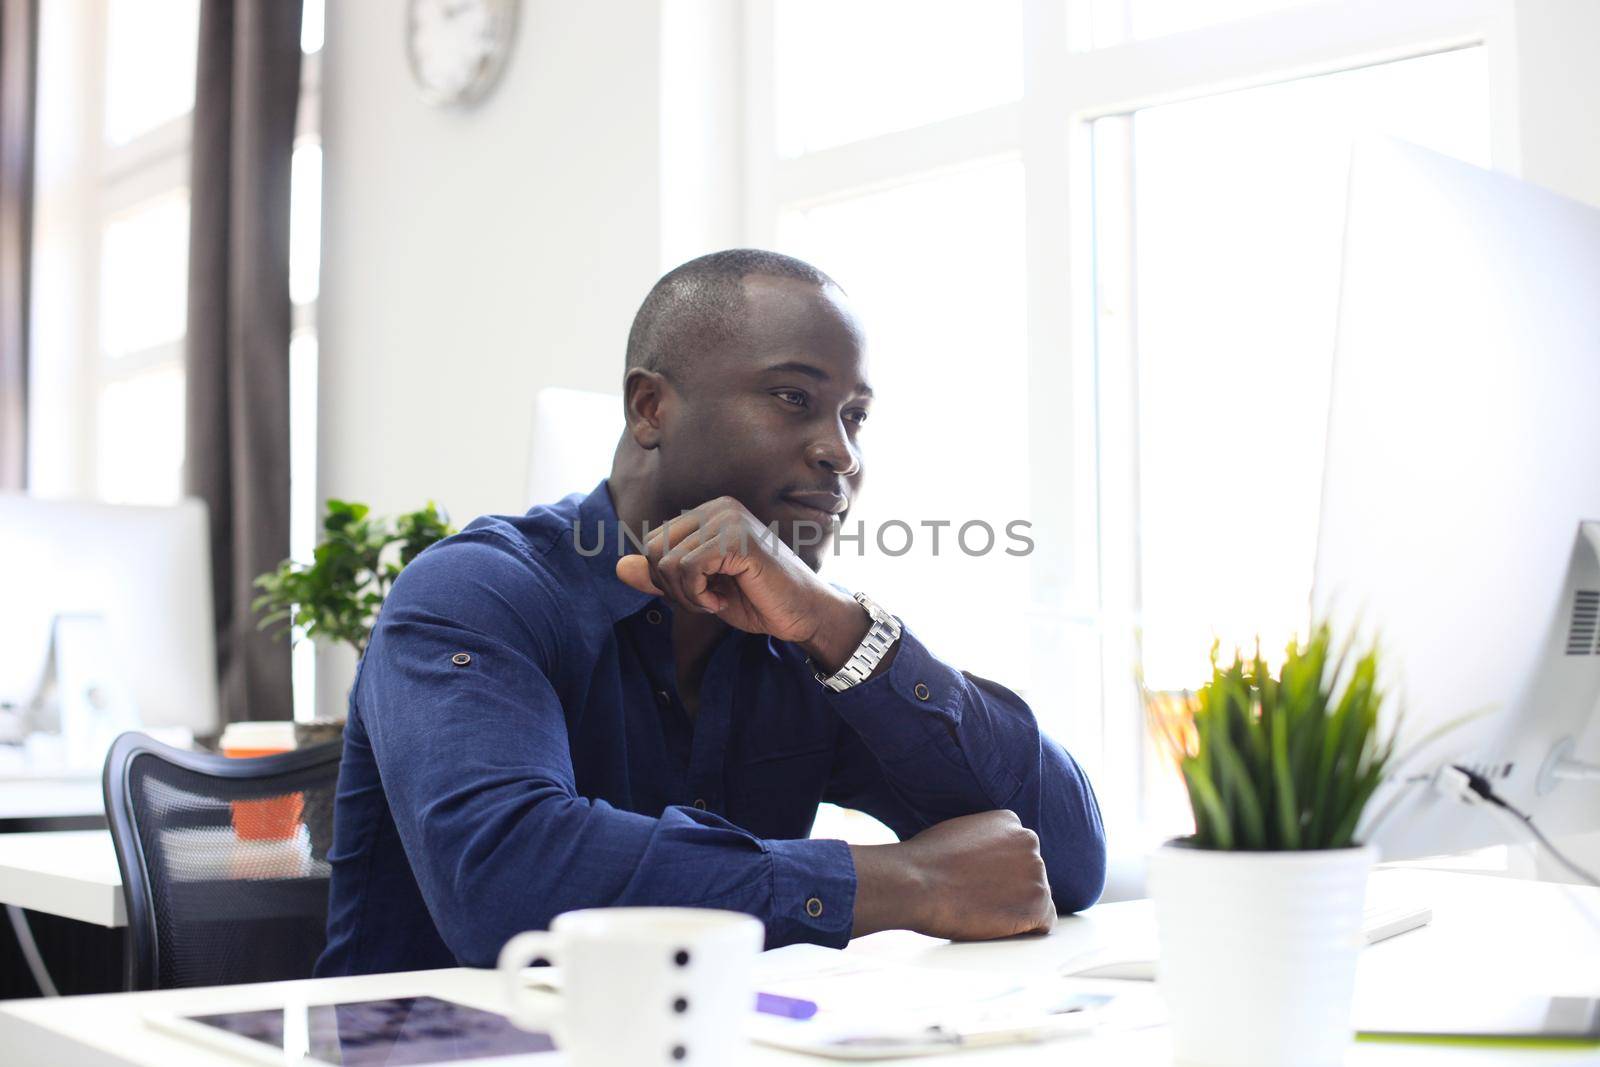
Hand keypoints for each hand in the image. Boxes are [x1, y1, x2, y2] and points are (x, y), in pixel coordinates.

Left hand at [615, 497, 867, 664]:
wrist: (802, 614)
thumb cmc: (757, 600)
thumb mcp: (698, 590)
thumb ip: (661, 577)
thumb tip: (618, 566)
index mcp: (709, 513)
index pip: (654, 542)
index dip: (665, 580)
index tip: (698, 595)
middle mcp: (718, 507)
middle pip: (653, 548)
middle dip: (669, 587)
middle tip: (703, 600)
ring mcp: (728, 518)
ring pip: (666, 560)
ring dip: (685, 595)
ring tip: (714, 600)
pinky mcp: (736, 538)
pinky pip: (687, 568)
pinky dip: (697, 595)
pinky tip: (721, 601)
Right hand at [850, 810, 1054, 939]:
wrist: (916, 882)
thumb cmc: (925, 861)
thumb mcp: (959, 833)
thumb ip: (984, 842)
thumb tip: (991, 862)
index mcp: (1010, 821)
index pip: (1018, 850)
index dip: (1000, 871)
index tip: (981, 880)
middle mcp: (1029, 841)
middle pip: (1029, 873)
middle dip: (1011, 888)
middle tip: (980, 898)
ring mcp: (1036, 872)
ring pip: (1036, 898)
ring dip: (1016, 908)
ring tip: (983, 911)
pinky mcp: (1037, 903)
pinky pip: (1044, 923)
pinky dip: (1025, 930)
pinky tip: (999, 926)